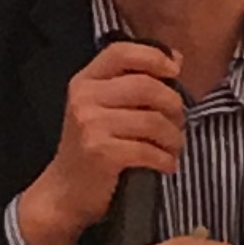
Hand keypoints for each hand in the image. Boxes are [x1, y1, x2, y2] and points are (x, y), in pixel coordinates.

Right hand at [17, 41, 184, 244]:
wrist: (65, 192)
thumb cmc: (92, 148)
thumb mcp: (102, 107)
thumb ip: (132, 82)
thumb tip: (175, 59)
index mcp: (85, 81)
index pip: (121, 51)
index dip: (153, 56)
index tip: (173, 70)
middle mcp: (84, 98)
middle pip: (146, 86)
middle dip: (173, 106)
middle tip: (178, 123)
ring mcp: (91, 125)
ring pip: (153, 120)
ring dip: (173, 137)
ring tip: (173, 147)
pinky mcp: (101, 152)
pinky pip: (149, 150)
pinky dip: (165, 159)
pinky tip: (166, 165)